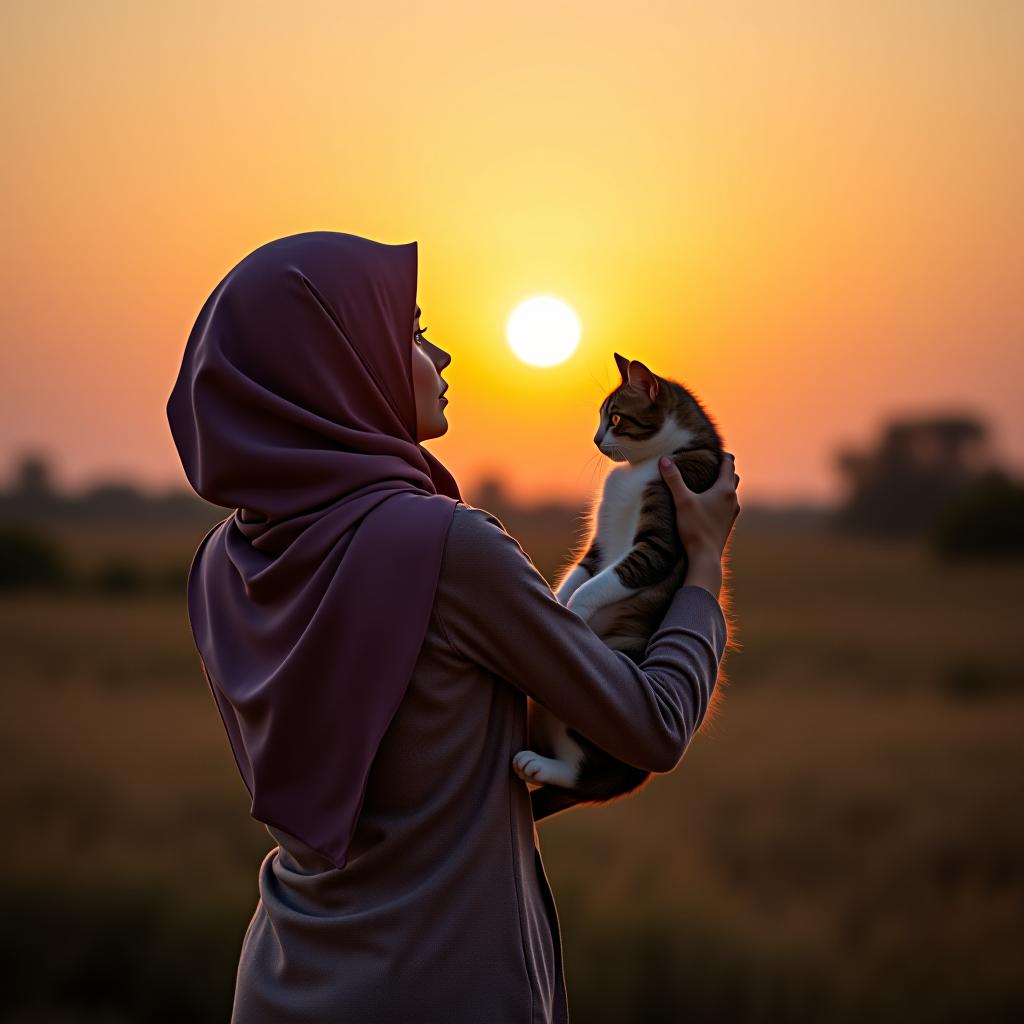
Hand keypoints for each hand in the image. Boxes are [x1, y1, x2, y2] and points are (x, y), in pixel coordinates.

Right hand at [658, 452, 740, 595]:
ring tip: (707, 483)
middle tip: (708, 464)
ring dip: (722, 485)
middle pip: (732, 476)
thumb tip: (664, 460)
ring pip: (731, 492)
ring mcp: (732, 513)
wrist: (705, 557)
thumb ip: (673, 479)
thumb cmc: (694, 528)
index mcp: (725, 489)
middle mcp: (733, 499)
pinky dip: (721, 499)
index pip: (728, 463)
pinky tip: (708, 504)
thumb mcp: (682, 501)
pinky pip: (728, 505)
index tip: (710, 449)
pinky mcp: (728, 524)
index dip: (721, 454)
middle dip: (722, 469)